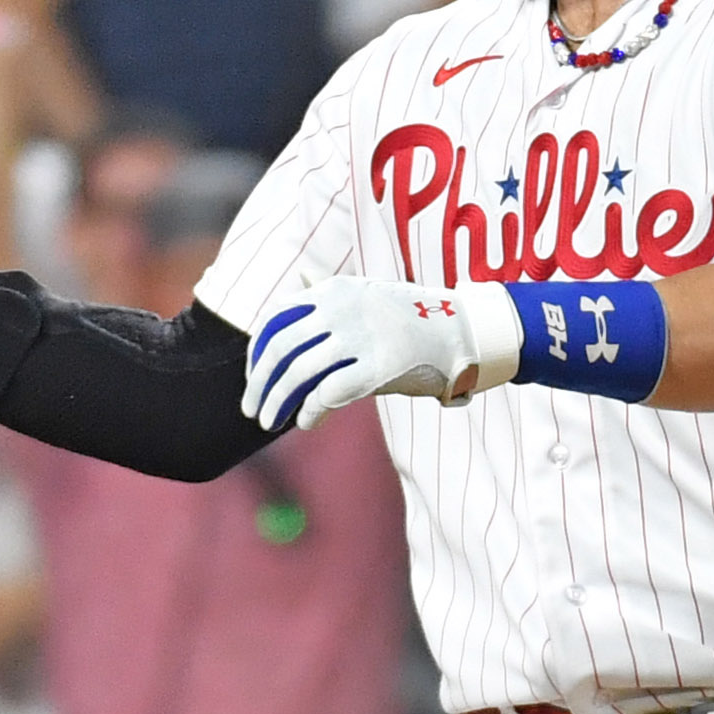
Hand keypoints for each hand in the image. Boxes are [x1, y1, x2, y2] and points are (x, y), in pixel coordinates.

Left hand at [243, 275, 521, 430]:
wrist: (462, 332)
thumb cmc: (408, 323)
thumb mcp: (365, 299)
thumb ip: (327, 304)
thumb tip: (297, 292)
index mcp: (334, 291)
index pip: (276, 318)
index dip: (256, 352)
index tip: (253, 377)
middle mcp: (342, 308)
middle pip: (281, 347)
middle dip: (259, 383)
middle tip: (251, 410)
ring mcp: (361, 335)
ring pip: (299, 372)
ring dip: (278, 402)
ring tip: (271, 421)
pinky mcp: (380, 365)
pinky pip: (329, 392)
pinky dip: (311, 411)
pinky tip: (306, 422)